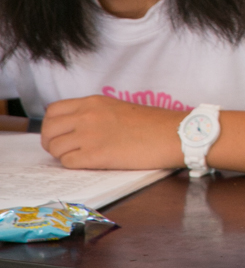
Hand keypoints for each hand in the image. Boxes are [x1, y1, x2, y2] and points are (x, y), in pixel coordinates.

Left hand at [41, 95, 184, 169]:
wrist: (173, 134)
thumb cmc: (153, 124)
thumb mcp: (118, 108)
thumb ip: (94, 114)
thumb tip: (74, 129)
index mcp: (93, 102)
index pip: (53, 111)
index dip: (53, 125)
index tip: (62, 133)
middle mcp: (87, 116)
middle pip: (48, 130)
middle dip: (51, 142)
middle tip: (64, 149)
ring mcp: (90, 135)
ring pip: (55, 148)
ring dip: (63, 155)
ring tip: (81, 156)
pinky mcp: (96, 155)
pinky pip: (68, 162)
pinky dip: (74, 165)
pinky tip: (90, 162)